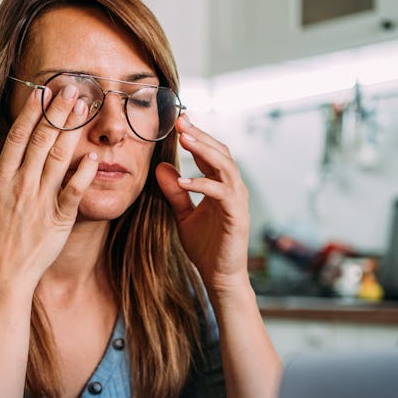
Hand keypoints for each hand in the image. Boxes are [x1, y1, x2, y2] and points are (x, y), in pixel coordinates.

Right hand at [0, 86, 98, 286]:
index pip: (17, 137)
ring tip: (83, 108)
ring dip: (71, 130)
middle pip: (41, 139)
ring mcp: (41, 200)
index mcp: (0, 179)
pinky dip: (83, 172)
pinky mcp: (58, 219)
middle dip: (57, 111)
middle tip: (71, 88)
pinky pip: (74, 191)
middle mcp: (21, 184)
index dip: (31, 112)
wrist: (1, 275)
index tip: (41, 92)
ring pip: (58, 157)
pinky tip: (93, 156)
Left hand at [155, 116, 249, 294]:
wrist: (219, 276)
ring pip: (226, 166)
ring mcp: (237, 201)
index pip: (210, 153)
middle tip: (180, 122)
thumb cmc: (206, 246)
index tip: (177, 121)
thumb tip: (160, 168)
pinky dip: (203, 184)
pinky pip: (221, 193)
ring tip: (184, 140)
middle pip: (220, 152)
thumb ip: (174, 192)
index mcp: (221, 185)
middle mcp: (233, 188)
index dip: (195, 136)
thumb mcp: (183, 215)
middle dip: (200, 135)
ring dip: (205, 151)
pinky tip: (184, 180)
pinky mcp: (237, 216)